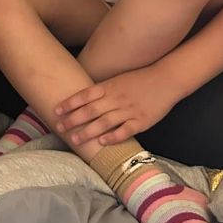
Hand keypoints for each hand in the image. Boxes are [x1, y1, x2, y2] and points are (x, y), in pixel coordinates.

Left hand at [54, 65, 176, 145]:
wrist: (166, 79)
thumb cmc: (140, 79)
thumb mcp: (118, 80)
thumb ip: (102, 90)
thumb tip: (83, 99)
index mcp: (110, 87)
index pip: (85, 95)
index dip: (70, 103)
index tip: (57, 110)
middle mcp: (117, 98)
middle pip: (91, 110)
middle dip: (73, 119)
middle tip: (59, 127)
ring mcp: (129, 110)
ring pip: (105, 122)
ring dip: (88, 132)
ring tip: (74, 139)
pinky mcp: (142, 121)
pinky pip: (125, 131)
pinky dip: (113, 137)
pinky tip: (102, 143)